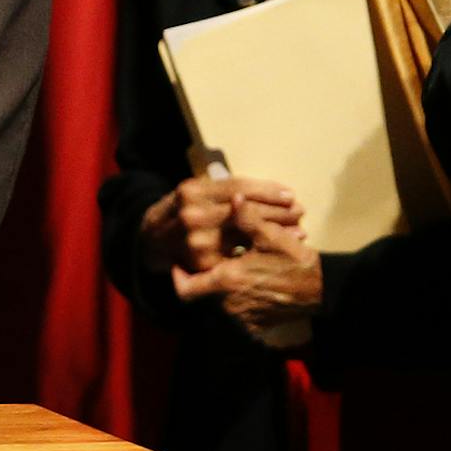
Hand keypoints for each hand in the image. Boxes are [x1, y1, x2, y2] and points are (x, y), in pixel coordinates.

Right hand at [140, 174, 300, 279]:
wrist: (151, 240)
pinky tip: (279, 246)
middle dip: (277, 211)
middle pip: (246, 211)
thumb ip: (222, 189)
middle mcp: (193, 214)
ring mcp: (197, 241)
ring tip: (298, 228)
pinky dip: (262, 250)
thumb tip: (263, 188)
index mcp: (193, 190)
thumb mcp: (195, 191)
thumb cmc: (180, 211)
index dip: (267, 190)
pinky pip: (240, 255)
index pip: (238, 187)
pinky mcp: (203, 263)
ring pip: (246, 234)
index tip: (289, 193)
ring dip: (275, 231)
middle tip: (299, 210)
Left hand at [174, 211, 323, 336]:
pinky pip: (237, 312)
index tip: (178, 263)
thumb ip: (247, 217)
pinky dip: (237, 299)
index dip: (178, 277)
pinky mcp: (255, 325)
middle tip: (212, 258)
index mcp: (227, 280)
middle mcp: (230, 304)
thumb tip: (233, 198)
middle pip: (203, 293)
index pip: (185, 288)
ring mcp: (243, 318)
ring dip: (223, 287)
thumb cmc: (295, 261)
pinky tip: (249, 282)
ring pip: (219, 302)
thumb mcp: (271, 235)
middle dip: (205, 276)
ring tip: (232, 267)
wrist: (323, 290)